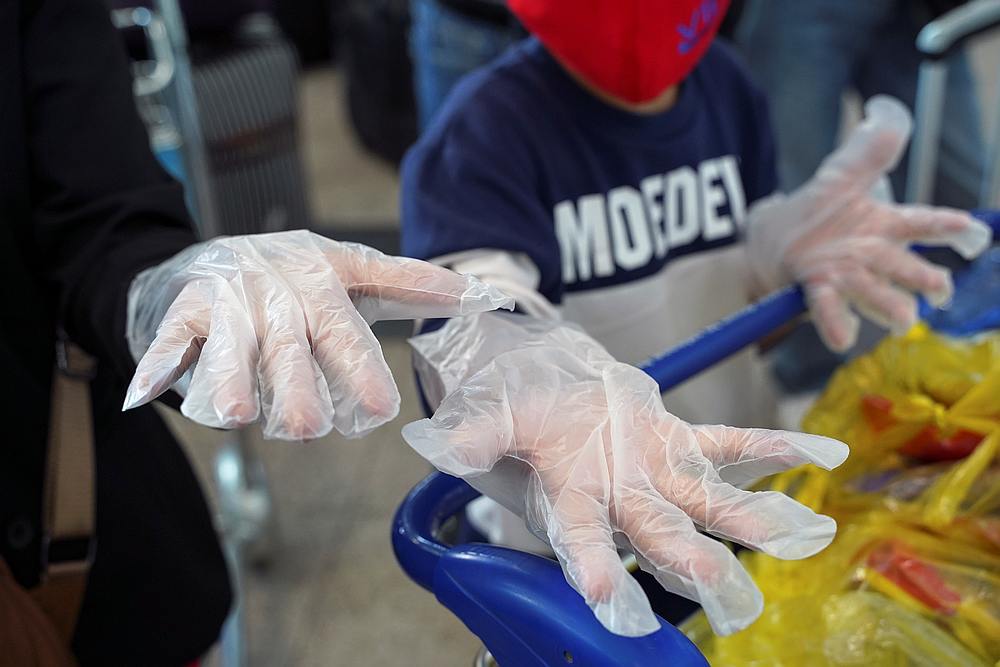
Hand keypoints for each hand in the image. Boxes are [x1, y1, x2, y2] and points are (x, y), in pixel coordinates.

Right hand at [123, 230, 512, 439]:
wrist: (210, 256)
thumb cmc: (292, 275)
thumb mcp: (350, 270)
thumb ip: (408, 284)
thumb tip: (477, 294)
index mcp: (321, 281)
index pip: (343, 328)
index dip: (360, 367)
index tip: (380, 407)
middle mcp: (275, 291)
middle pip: (289, 346)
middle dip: (298, 386)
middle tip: (309, 428)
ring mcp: (228, 300)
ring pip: (231, 346)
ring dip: (232, 378)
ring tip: (238, 413)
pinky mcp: (183, 311)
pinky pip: (172, 340)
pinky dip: (157, 366)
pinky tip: (142, 394)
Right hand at [403, 313, 848, 635]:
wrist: (547, 383)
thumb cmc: (515, 403)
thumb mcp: (491, 409)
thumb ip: (477, 430)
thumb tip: (442, 446)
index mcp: (569, 493)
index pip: (578, 536)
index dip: (590, 564)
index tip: (607, 597)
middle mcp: (618, 495)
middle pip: (657, 532)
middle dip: (691, 562)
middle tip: (729, 595)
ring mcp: (654, 472)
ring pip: (705, 502)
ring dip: (752, 521)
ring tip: (803, 536)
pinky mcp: (678, 443)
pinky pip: (728, 446)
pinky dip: (770, 451)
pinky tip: (820, 457)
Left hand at [746, 95, 990, 351]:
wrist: (772, 242)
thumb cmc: (817, 213)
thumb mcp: (840, 177)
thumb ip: (867, 152)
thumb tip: (889, 117)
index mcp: (882, 225)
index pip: (918, 223)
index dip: (943, 225)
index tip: (968, 227)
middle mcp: (869, 255)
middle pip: (901, 266)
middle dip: (921, 277)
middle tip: (939, 288)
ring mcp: (845, 275)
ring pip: (872, 291)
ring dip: (888, 304)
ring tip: (904, 318)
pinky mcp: (817, 290)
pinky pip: (827, 307)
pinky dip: (835, 323)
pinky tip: (842, 339)